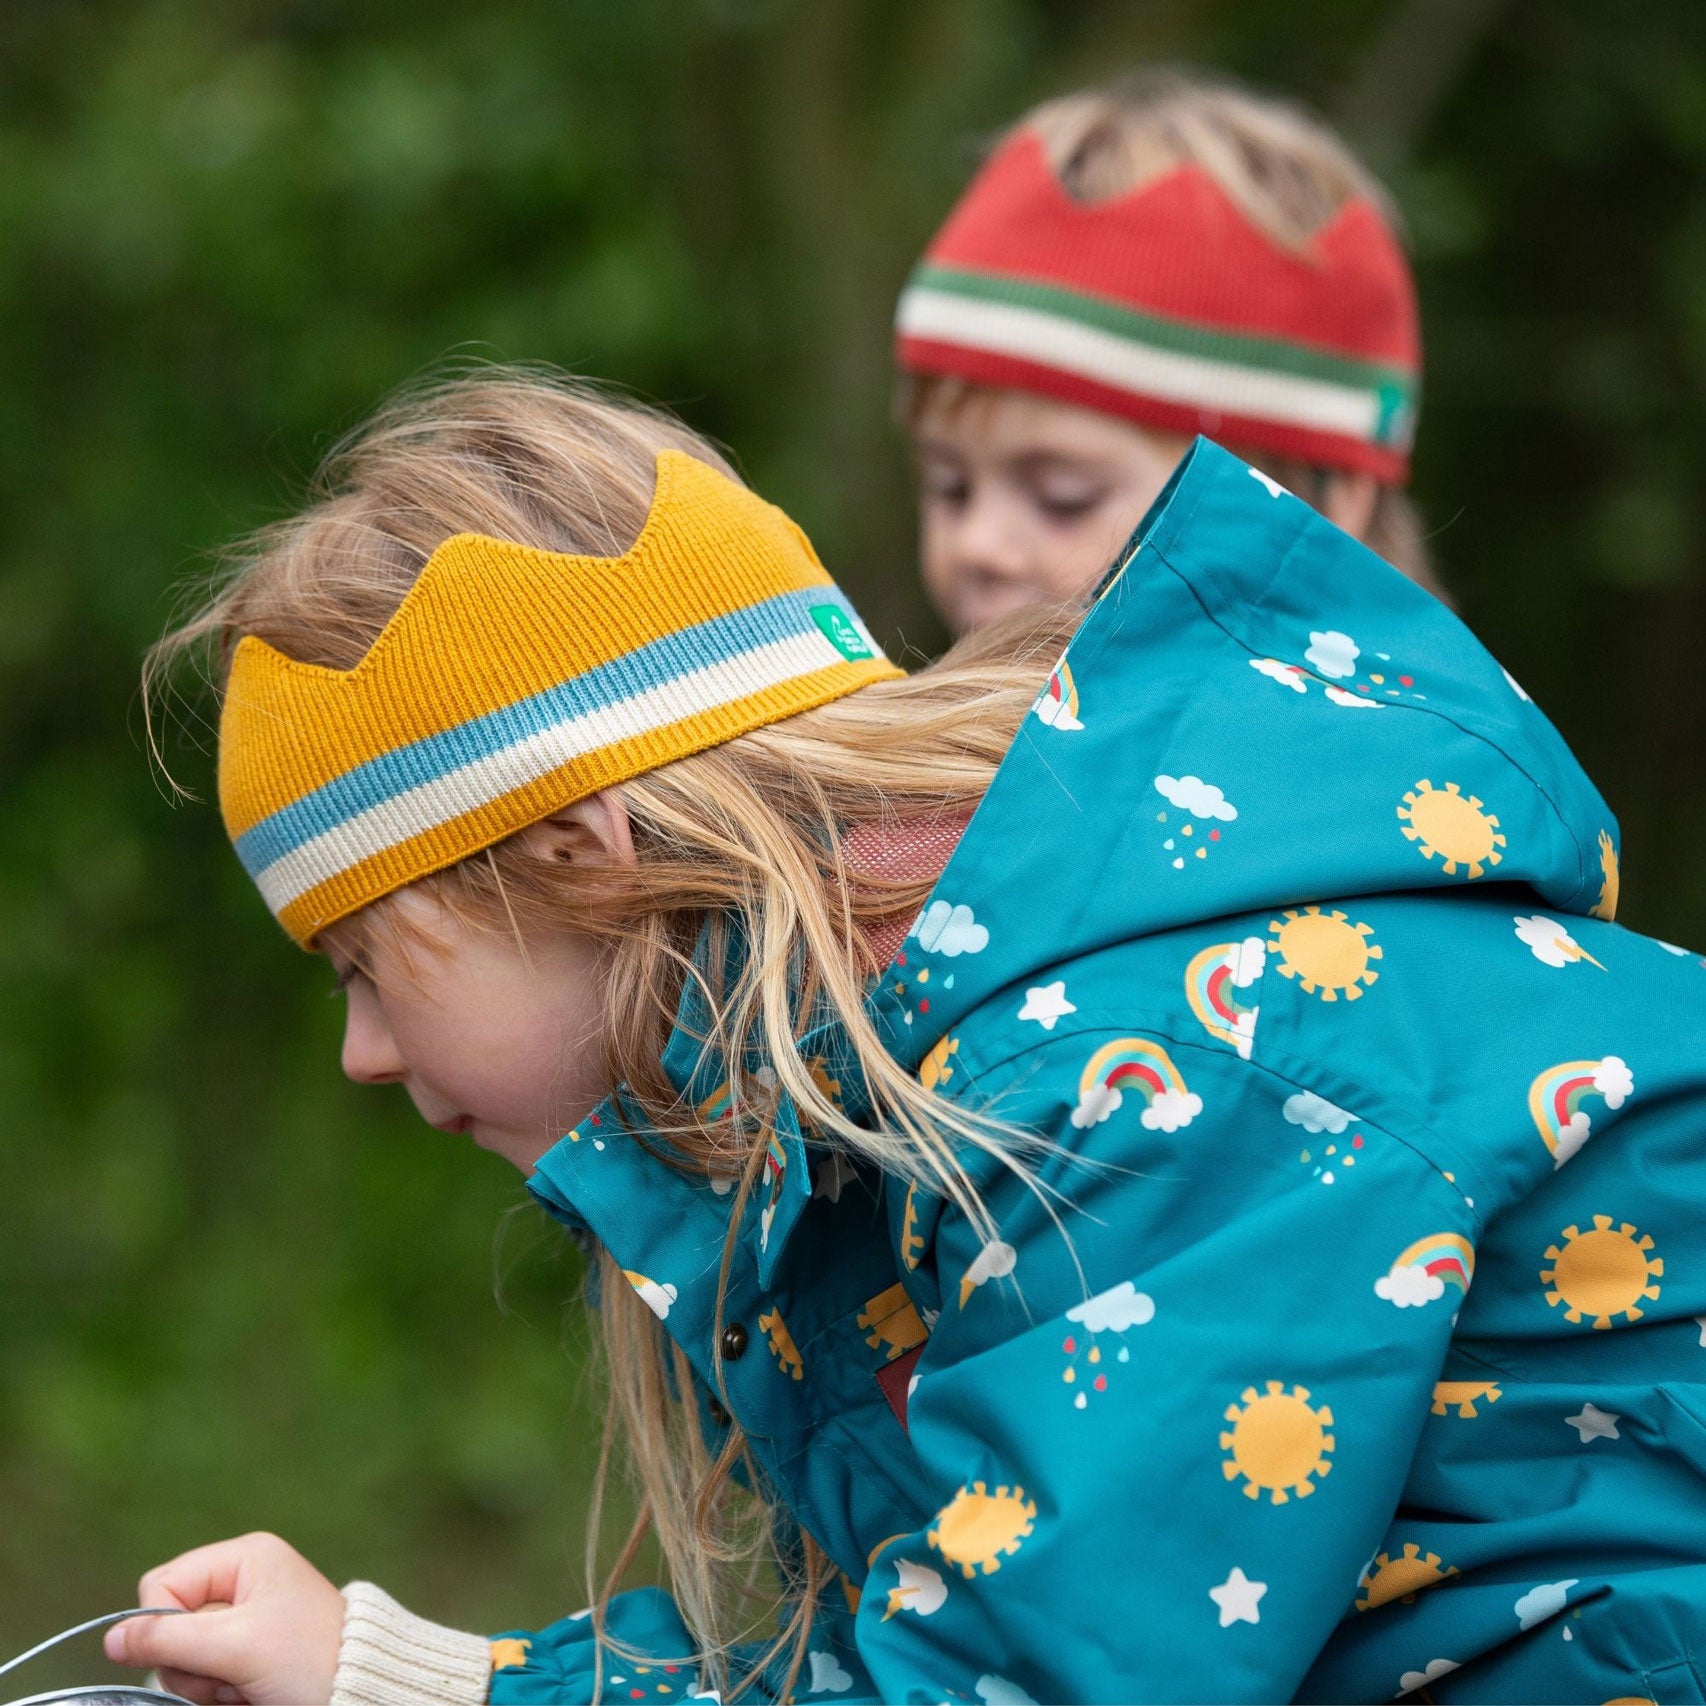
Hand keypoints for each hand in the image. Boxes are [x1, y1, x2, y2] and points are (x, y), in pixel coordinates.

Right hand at [103, 1532, 345, 1704]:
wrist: (361, 1693)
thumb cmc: (307, 1660)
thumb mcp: (236, 1646)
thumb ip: (168, 1639)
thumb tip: (111, 1637)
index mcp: (244, 1558)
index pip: (162, 1584)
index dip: (163, 1626)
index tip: (200, 1651)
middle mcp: (241, 1580)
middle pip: (168, 1626)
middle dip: (191, 1664)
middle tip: (232, 1675)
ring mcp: (242, 1619)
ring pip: (181, 1659)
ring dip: (205, 1684)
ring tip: (247, 1687)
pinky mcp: (244, 1654)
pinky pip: (202, 1677)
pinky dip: (217, 1694)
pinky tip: (247, 1696)